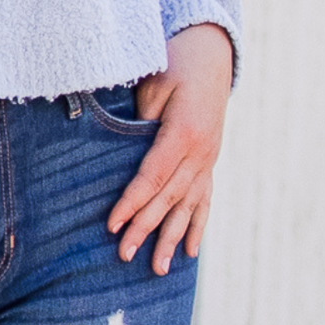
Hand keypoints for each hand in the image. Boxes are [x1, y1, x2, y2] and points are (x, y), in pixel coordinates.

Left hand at [107, 24, 233, 276]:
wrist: (212, 54)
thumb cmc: (175, 64)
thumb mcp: (154, 84)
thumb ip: (141, 121)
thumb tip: (121, 155)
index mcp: (185, 131)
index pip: (153, 175)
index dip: (132, 201)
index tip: (112, 224)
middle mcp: (202, 151)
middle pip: (169, 197)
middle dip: (146, 228)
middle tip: (124, 255)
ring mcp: (209, 159)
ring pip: (188, 205)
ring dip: (172, 238)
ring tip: (159, 269)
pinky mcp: (210, 162)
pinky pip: (204, 199)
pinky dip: (197, 226)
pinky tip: (191, 252)